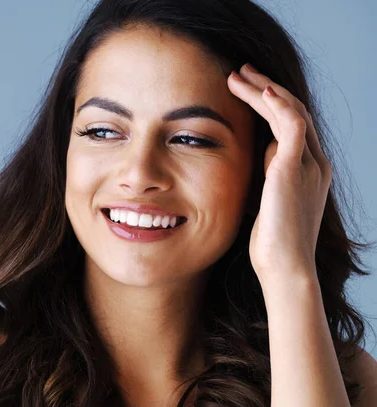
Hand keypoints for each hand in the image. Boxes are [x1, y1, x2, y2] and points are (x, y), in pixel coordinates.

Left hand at [227, 64, 331, 283]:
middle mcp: (313, 162)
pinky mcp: (295, 167)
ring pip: (290, 110)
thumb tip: (254, 157)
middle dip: (265, 89)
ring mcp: (308, 163)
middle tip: (240, 72)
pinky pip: (291, 124)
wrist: (285, 267)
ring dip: (264, 89)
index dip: (268, 104)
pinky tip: (258, 90)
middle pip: (291, 111)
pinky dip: (276, 103)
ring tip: (237, 75)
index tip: (244, 89)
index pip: (289, 125)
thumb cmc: (270, 243)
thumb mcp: (265, 202)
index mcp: (307, 170)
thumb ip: (264, 177)